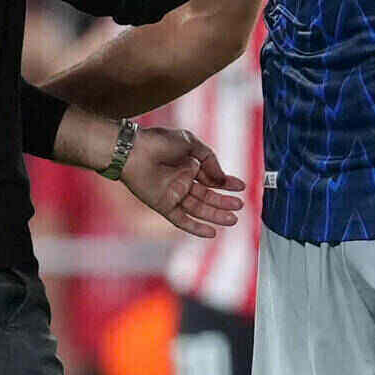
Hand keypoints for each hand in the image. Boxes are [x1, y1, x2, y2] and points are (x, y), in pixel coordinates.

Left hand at [118, 125, 244, 238]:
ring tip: (233, 218)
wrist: (134, 151)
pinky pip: (182, 219)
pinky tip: (211, 232)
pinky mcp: (164, 205)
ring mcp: (174, 193)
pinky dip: (196, 227)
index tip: (241, 186)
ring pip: (199, 208)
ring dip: (216, 214)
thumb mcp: (190, 143)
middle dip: (224, 201)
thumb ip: (209, 159)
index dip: (226, 182)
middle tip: (240, 205)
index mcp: (188, 164)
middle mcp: (182, 180)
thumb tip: (221, 178)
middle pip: (207, 196)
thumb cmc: (158, 141)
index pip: (211, 177)